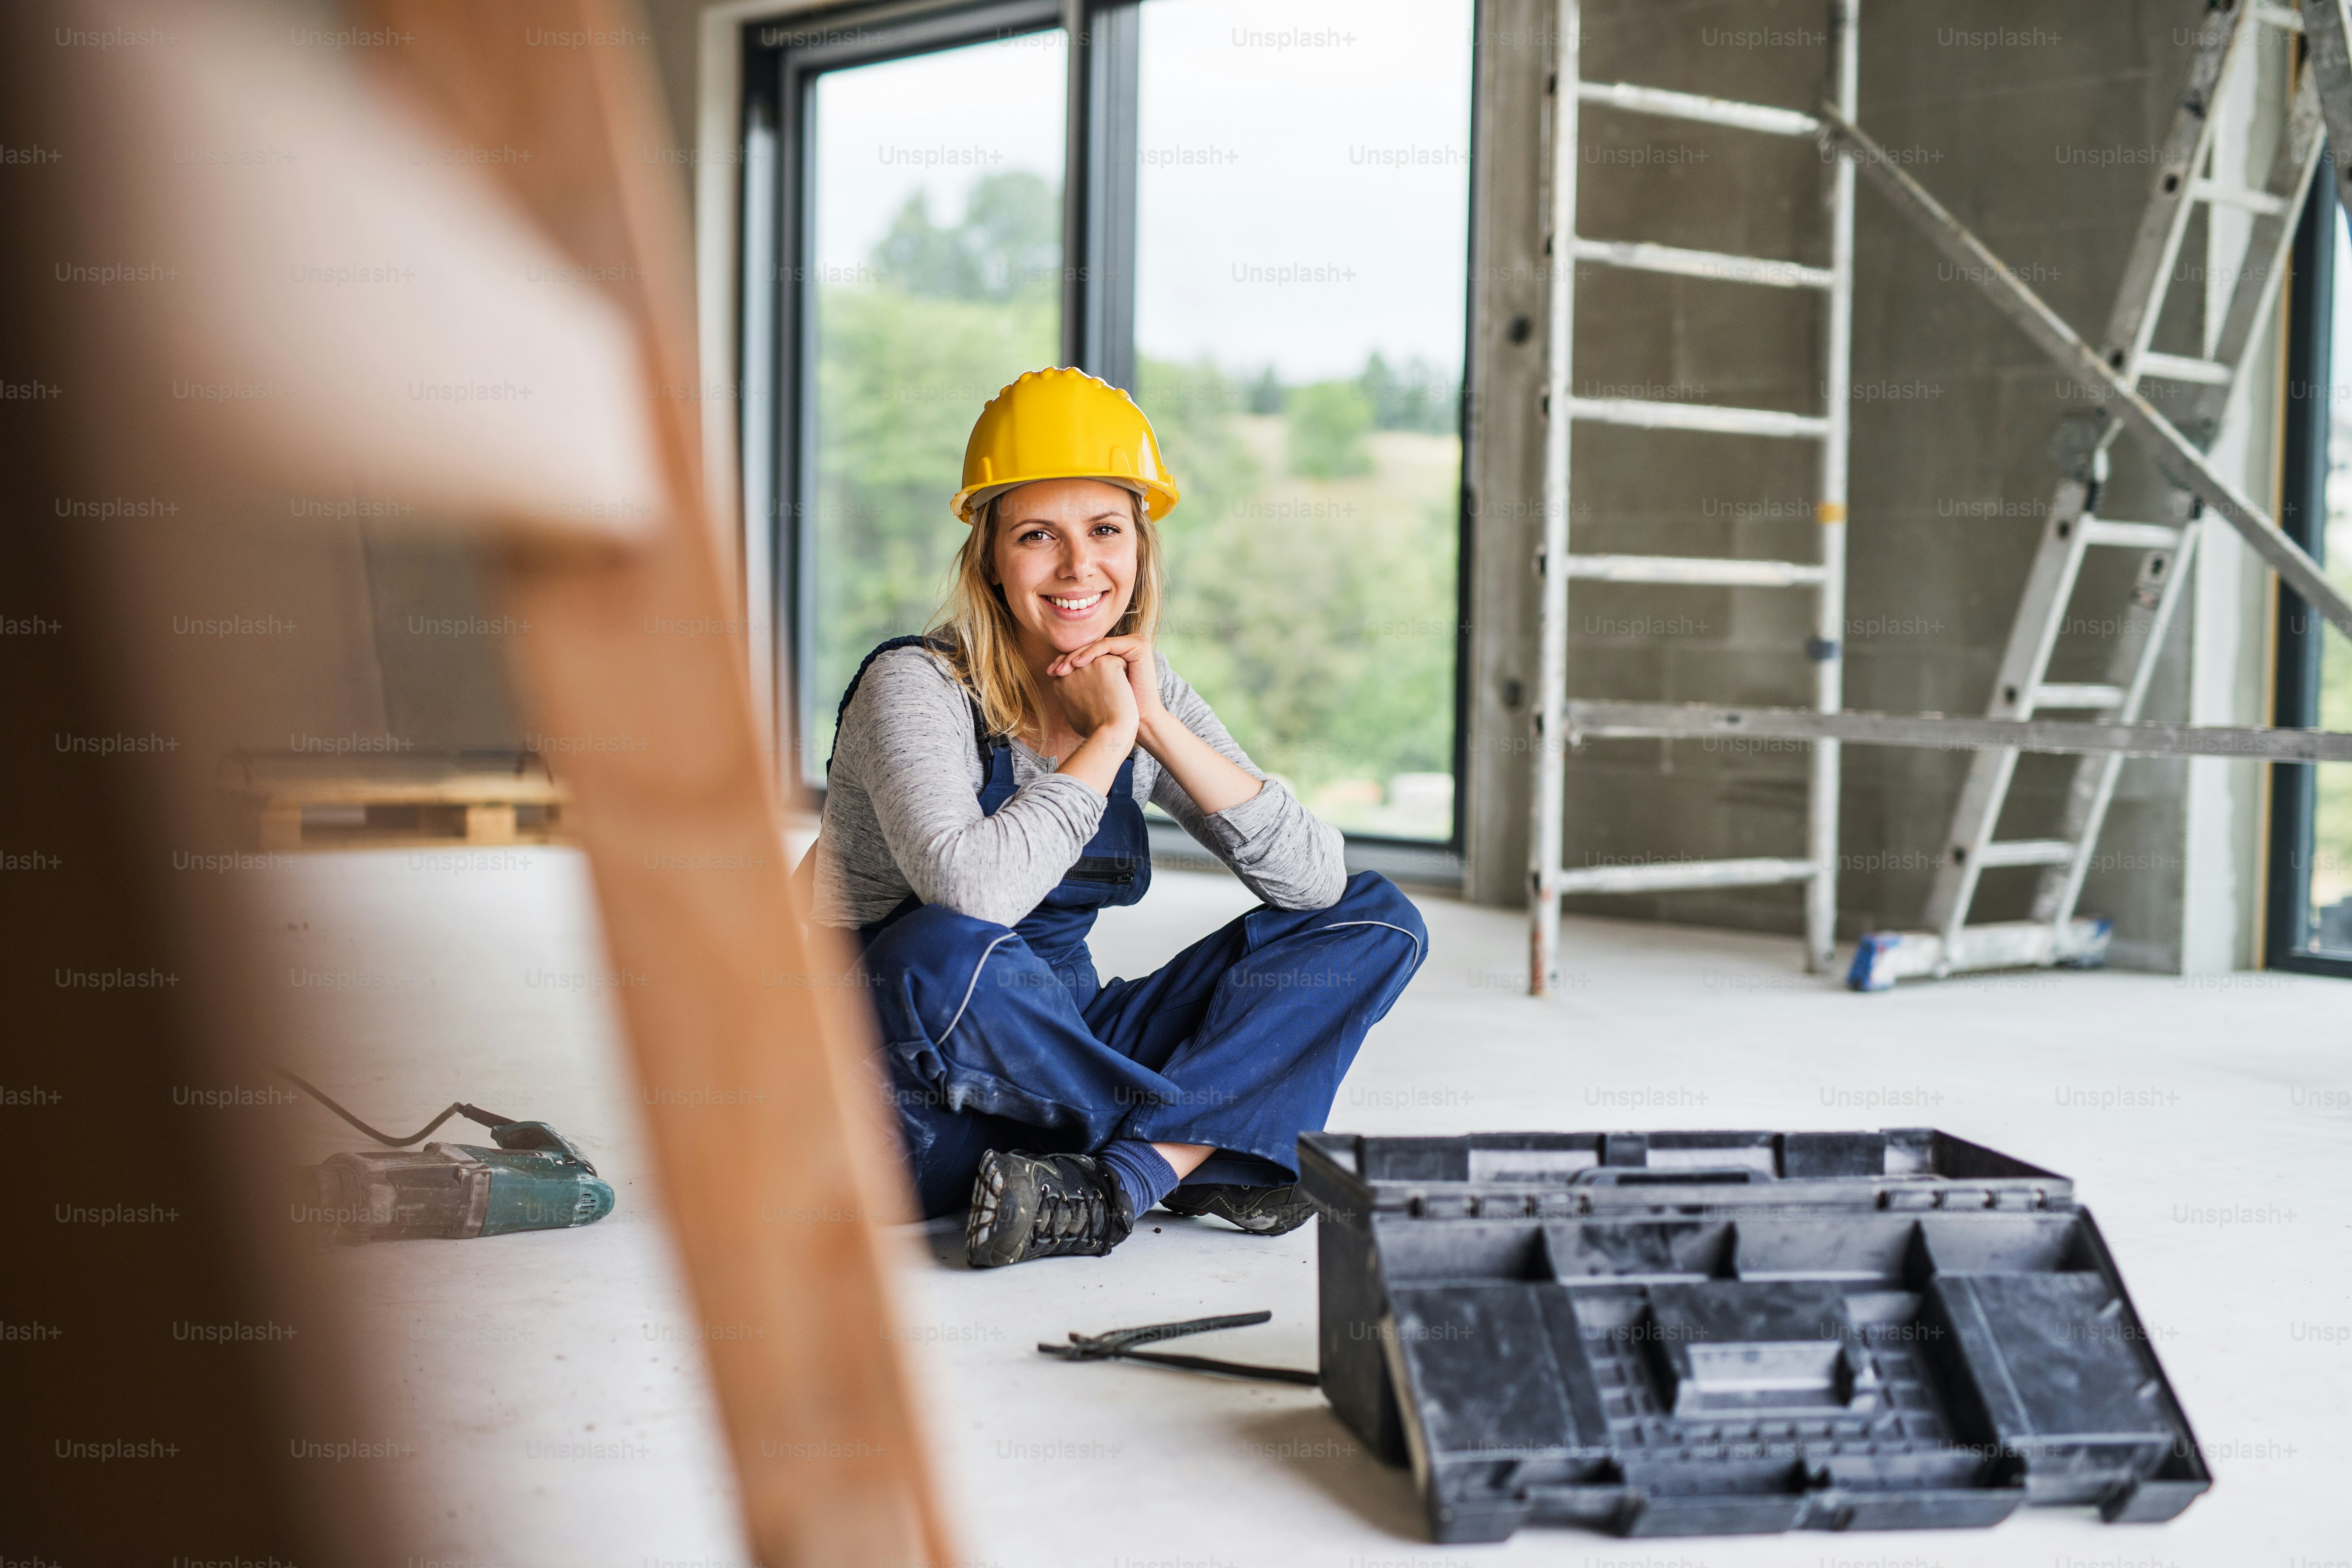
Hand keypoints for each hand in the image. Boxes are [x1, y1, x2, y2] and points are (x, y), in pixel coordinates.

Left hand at [1049, 635, 1165, 728]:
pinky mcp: (1138, 646)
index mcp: (1116, 656)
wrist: (1129, 723)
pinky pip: (1106, 645)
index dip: (1067, 661)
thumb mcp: (1092, 691)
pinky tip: (1076, 665)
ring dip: (1076, 656)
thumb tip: (1053, 676)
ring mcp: (1133, 644)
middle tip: (1052, 670)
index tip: (1051, 672)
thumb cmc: (1110, 713)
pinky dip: (1089, 652)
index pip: (1088, 653)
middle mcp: (1125, 647)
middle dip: (1068, 659)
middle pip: (1090, 648)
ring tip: (1061, 669)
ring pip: (1097, 645)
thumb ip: (1079, 680)